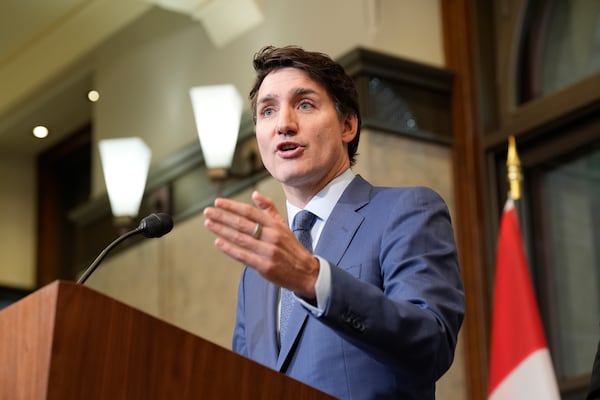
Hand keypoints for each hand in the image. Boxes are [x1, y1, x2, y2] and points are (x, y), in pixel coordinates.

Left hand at [203, 191, 318, 298]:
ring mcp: (268, 251)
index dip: (232, 206)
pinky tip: (218, 242)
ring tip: (209, 223)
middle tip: (207, 211)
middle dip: (223, 216)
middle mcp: (272, 236)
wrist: (306, 272)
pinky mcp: (265, 266)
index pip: (250, 212)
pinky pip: (243, 255)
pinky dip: (230, 249)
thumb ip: (269, 209)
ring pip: (241, 238)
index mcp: (275, 225)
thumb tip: (255, 194)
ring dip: (222, 230)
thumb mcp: (283, 225)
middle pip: (242, 223)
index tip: (218, 202)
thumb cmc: (291, 248)